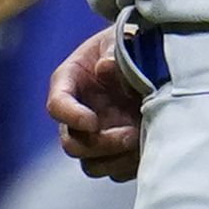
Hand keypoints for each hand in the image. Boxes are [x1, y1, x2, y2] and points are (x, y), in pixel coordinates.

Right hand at [49, 25, 145, 181]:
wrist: (149, 54)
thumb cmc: (128, 41)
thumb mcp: (120, 37)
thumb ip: (113, 51)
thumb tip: (106, 68)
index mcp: (70, 82)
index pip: (57, 106)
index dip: (71, 117)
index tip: (92, 121)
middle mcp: (79, 114)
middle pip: (72, 144)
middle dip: (99, 144)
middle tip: (130, 134)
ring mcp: (97, 134)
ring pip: (92, 165)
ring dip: (116, 160)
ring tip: (143, 140)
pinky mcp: (118, 150)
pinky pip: (117, 170)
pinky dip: (132, 165)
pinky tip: (151, 147)